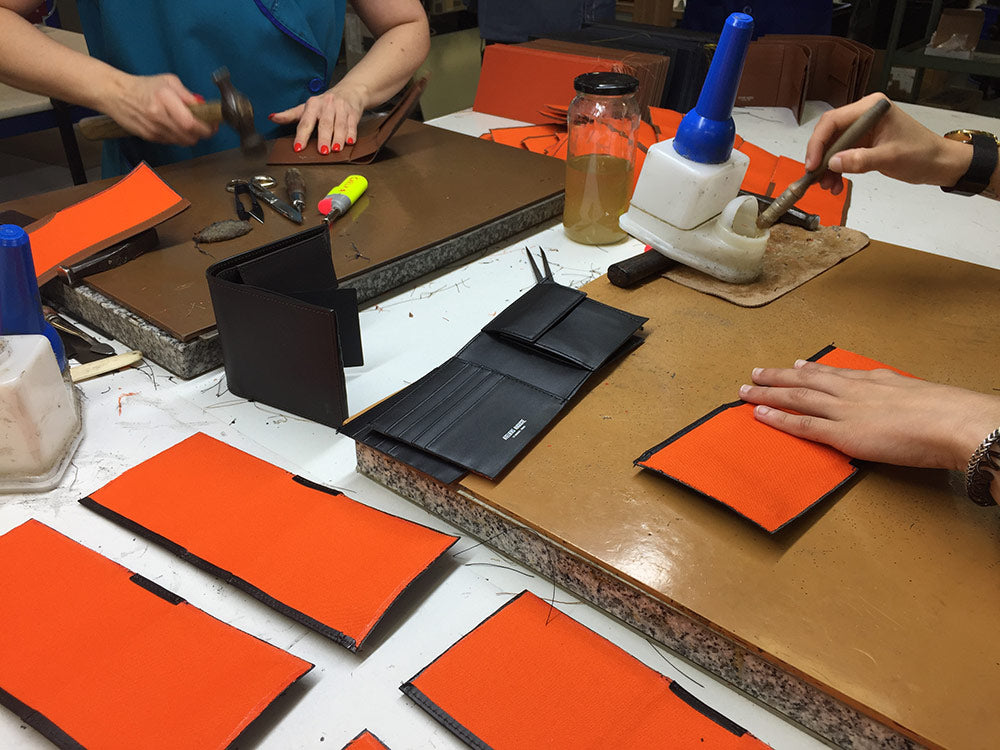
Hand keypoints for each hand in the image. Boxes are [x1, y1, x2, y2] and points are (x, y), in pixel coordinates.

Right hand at [104, 73, 214, 144]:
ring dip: (190, 136)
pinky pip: (171, 142)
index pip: (191, 123)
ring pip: (182, 142)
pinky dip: (178, 137)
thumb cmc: (143, 86)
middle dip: (202, 133)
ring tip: (190, 125)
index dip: (206, 128)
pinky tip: (175, 127)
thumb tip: (204, 107)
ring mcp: (153, 129)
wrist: (116, 94)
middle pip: (189, 136)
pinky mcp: (149, 137)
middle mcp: (158, 116)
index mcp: (164, 99)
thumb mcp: (169, 82)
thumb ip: (188, 95)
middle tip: (206, 127)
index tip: (213, 124)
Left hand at [270, 82, 366, 154]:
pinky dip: (351, 134)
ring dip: (338, 138)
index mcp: (313, 104)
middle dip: (324, 138)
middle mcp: (327, 105)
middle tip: (322, 151)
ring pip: (339, 125)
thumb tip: (272, 117)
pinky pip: (352, 125)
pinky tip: (349, 142)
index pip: (306, 122)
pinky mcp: (353, 113)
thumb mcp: (307, 107)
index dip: (302, 136)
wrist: (350, 91)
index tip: (298, 148)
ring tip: (336, 150)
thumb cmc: (325, 103)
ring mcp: (341, 108)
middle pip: (324, 124)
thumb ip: (290, 115)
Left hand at [738, 359, 999, 471]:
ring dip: (767, 393)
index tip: (796, 364)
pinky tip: (759, 414)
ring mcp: (843, 411)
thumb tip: (896, 398)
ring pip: (796, 398)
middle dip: (778, 376)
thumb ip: (898, 393)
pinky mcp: (841, 434)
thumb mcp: (917, 393)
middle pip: (806, 381)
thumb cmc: (944, 412)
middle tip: (756, 373)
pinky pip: (801, 425)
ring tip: (745, 390)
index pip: (833, 373)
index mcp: (872, 380)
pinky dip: (778, 418)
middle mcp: (852, 391)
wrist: (950, 422)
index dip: (811, 369)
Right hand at [805, 93, 971, 193]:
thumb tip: (832, 163)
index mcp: (871, 109)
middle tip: (815, 178)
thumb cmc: (921, 154)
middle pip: (829, 133)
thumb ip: (860, 160)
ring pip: (832, 147)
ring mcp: (862, 129)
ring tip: (828, 186)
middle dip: (820, 158)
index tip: (812, 165)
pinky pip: (841, 155)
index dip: (818, 143)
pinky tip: (837, 185)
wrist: (938, 164)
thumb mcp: (890, 158)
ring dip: (827, 168)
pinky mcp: (863, 143)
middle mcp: (863, 115)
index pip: (833, 121)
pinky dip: (836, 171)